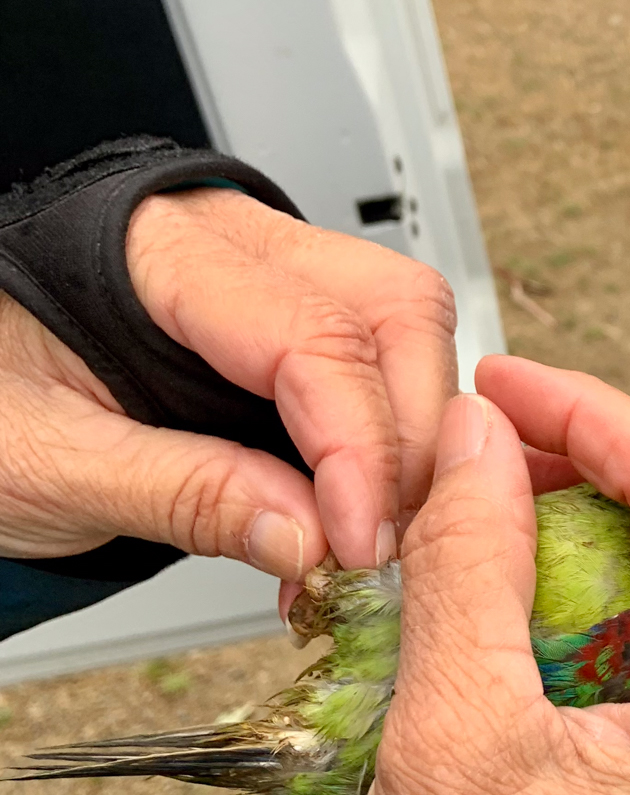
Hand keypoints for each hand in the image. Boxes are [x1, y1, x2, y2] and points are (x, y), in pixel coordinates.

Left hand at [0, 188, 456, 592]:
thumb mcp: (54, 465)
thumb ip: (184, 495)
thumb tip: (307, 537)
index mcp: (155, 250)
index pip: (311, 334)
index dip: (357, 447)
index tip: (358, 543)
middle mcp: (232, 246)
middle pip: (392, 312)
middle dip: (408, 439)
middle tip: (381, 546)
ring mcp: (270, 283)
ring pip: (403, 337)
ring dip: (409, 446)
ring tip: (363, 541)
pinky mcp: (285, 332)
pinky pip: (376, 372)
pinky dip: (384, 452)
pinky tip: (348, 518)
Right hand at [347, 357, 629, 794]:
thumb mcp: (453, 730)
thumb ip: (470, 558)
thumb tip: (477, 440)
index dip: (587, 416)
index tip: (506, 388)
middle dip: (596, 471)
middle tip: (491, 455)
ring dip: (597, 531)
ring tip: (493, 523)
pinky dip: (608, 594)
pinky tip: (527, 596)